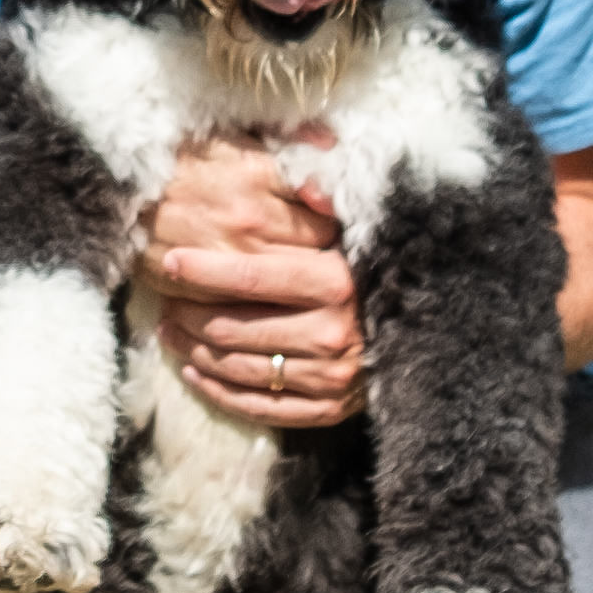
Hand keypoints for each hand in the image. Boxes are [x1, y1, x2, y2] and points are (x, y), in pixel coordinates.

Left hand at [147, 125, 363, 429]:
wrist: (428, 329)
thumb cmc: (377, 269)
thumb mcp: (359, 228)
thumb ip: (330, 204)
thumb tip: (307, 183)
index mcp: (336, 283)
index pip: (252, 278)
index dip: (204, 270)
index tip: (170, 259)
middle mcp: (333, 334)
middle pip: (236, 328)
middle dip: (190, 315)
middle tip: (164, 300)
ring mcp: (330, 378)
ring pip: (241, 368)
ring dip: (195, 352)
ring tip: (170, 332)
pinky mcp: (327, 409)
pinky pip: (260, 408)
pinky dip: (220, 391)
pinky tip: (194, 373)